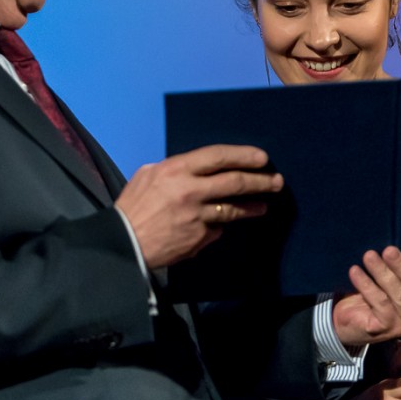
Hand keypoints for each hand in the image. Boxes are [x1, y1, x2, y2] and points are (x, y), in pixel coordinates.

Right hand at [116, 144, 282, 268]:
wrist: (124, 244)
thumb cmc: (132, 207)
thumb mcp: (147, 175)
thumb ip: (175, 170)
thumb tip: (197, 169)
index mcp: (176, 170)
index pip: (218, 156)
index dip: (243, 156)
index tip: (262, 158)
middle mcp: (190, 191)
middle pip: (234, 182)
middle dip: (260, 181)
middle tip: (276, 181)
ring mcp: (197, 217)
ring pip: (233, 209)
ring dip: (252, 207)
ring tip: (262, 206)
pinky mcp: (199, 238)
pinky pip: (216, 229)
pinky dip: (219, 227)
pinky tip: (220, 227)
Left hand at [333, 247, 400, 345]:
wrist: (350, 317)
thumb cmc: (378, 287)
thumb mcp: (395, 273)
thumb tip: (397, 230)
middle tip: (389, 250)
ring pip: (400, 295)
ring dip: (383, 273)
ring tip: (369, 256)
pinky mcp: (385, 328)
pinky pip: (378, 303)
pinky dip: (366, 285)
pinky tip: (356, 271)